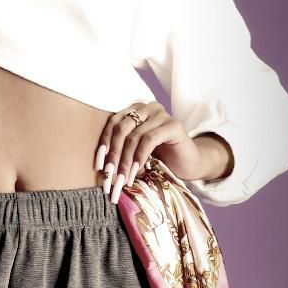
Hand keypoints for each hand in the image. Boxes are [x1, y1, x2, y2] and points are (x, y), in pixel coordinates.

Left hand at [94, 102, 213, 203]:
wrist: (189, 163)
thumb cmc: (161, 158)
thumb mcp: (135, 153)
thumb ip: (121, 151)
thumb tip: (101, 167)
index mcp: (135, 110)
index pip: (113, 123)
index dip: (104, 143)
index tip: (98, 166)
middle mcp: (147, 107)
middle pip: (121, 129)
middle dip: (113, 154)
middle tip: (109, 176)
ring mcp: (161, 114)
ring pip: (134, 136)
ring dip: (125, 160)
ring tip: (121, 179)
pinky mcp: (173, 125)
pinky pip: (149, 140)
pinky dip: (139, 157)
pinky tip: (135, 171)